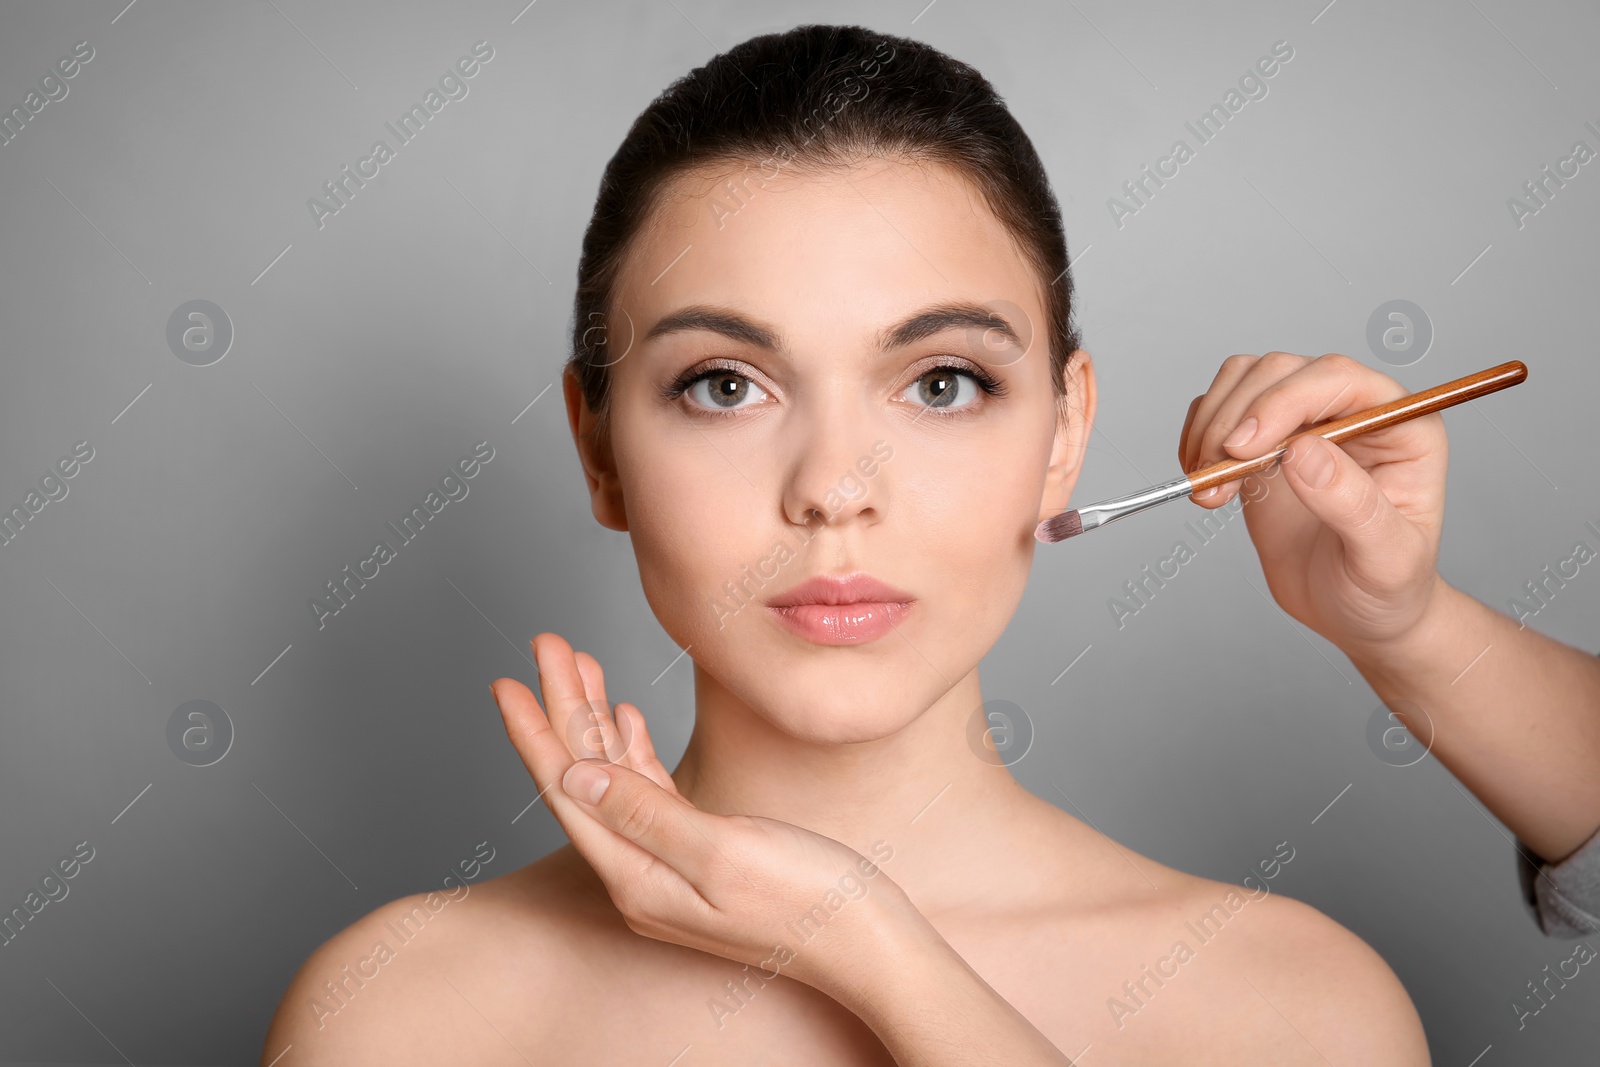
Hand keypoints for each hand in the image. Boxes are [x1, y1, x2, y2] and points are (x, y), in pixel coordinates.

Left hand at [489, 633, 904, 989]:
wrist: (868, 944)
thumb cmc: (808, 904)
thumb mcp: (723, 854)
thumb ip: (646, 815)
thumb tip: (575, 777)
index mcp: (638, 878)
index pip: (567, 790)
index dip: (534, 731)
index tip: (507, 681)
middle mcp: (642, 875)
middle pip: (584, 775)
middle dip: (563, 706)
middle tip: (546, 645)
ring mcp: (669, 865)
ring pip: (614, 777)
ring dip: (595, 718)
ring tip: (578, 663)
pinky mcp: (701, 852)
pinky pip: (648, 792)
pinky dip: (633, 748)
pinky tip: (626, 715)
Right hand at [1177, 352, 1447, 655]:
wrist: (1358, 616)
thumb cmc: (1388, 590)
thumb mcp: (1385, 558)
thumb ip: (1351, 502)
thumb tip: (1303, 451)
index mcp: (1399, 425)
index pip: (1334, 379)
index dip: (1281, 402)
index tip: (1243, 448)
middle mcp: (1352, 411)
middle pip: (1279, 372)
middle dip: (1237, 418)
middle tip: (1217, 476)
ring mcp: (1304, 423)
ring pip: (1244, 380)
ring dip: (1212, 426)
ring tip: (1210, 487)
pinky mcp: (1264, 443)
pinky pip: (1220, 411)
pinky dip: (1198, 439)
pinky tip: (1205, 482)